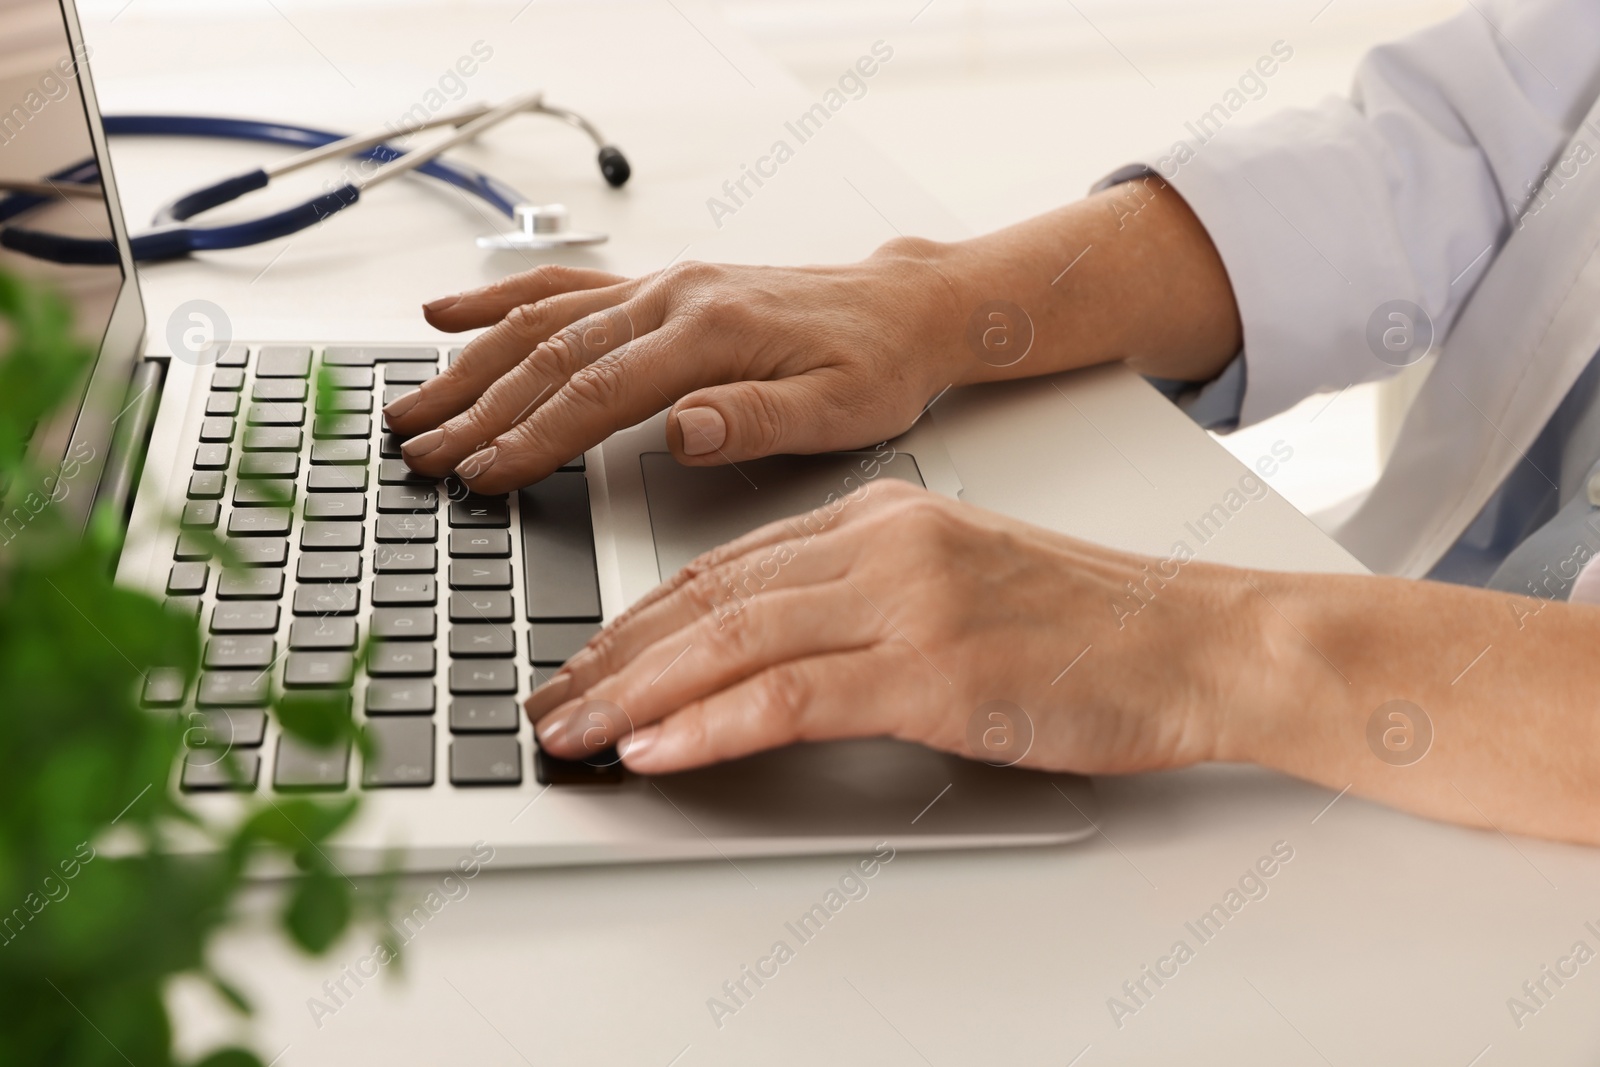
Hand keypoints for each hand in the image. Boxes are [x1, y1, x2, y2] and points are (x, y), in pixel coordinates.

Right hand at [383, 244, 973, 494]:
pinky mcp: (660, 290)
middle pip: (550, 354)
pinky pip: (564, 288)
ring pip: (542, 320)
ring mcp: (661, 288)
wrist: (904, 309)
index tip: (481, 474)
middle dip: (476, 408)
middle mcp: (674, 298)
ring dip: (470, 363)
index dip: (532, 438)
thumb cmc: (878, 364)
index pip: (597, 392)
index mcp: (711, 332)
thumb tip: (684, 429)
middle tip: (419, 452)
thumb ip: (757, 419)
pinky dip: (501, 301)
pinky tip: (450, 313)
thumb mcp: (841, 409)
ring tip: (413, 403)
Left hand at [524, 479, 1244, 774]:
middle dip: (611, 656)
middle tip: (548, 702)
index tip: (586, 659)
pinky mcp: (936, 671)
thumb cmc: (1088, 624)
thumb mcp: (959, 582)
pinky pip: (791, 695)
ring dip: (635, 693)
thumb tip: (768, 647)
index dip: (639, 617)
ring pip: (732, 640)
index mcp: (882, 517)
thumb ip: (863, 598)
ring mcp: (907, 603)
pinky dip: (711, 724)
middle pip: (709, 597)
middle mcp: (882, 544)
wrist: (1197, 641)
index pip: (726, 565)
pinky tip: (658, 747)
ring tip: (572, 733)